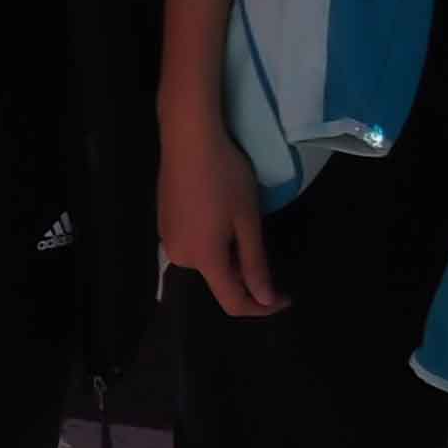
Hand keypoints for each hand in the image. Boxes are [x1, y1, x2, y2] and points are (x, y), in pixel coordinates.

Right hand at [160, 112, 281, 320]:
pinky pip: (192, 245)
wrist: (189, 139)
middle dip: (243, 275)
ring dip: (227, 256)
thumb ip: (255, 265)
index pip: (233, 302)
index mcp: (204, 259)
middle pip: (217, 281)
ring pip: (205, 262)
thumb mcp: (248, 222)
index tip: (284, 298)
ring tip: (240, 224)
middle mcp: (180, 256)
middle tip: (261, 243)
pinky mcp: (163, 223)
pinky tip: (219, 214)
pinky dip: (211, 242)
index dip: (261, 307)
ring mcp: (168, 239)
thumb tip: (265, 299)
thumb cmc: (224, 178)